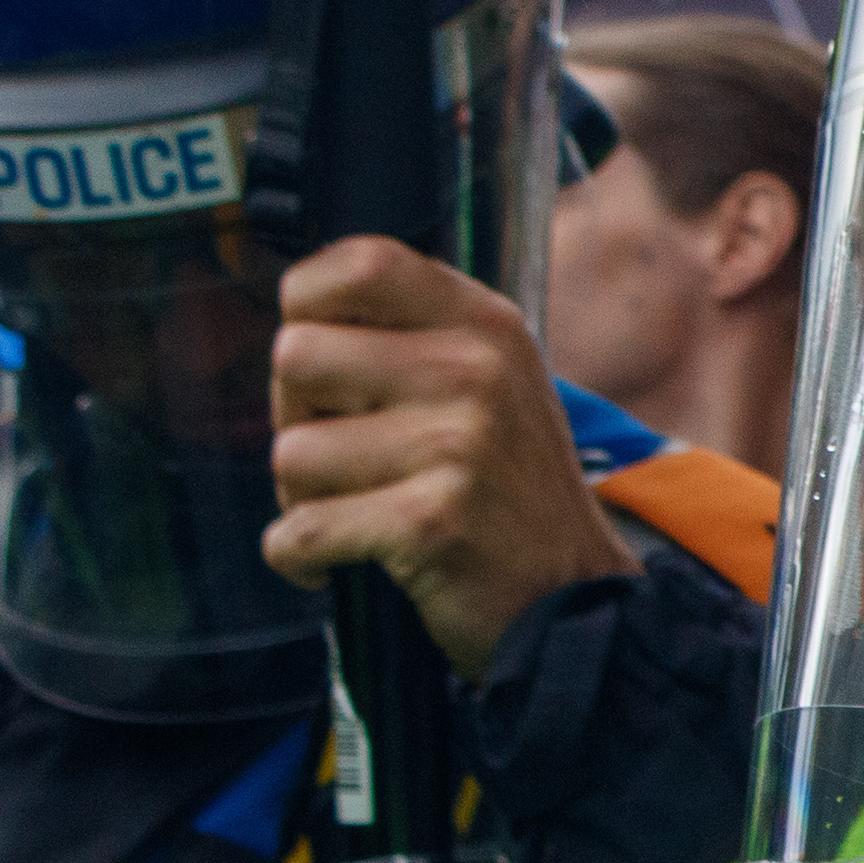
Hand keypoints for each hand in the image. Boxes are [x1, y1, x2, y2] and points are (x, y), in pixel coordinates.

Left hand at [263, 237, 638, 677]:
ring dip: (301, 498)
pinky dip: (299, 557)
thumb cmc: (507, 492)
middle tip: (340, 458)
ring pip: (290, 452)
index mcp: (486, 325)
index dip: (307, 307)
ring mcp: (457, 446)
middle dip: (294, 416)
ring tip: (356, 513)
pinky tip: (335, 563)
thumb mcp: (491, 384)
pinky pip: (302, 530)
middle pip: (296, 357)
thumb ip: (414, 336)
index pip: (359, 263)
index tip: (321, 363)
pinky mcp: (429, 521)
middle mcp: (475, 372)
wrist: (572, 599)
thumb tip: (298, 316)